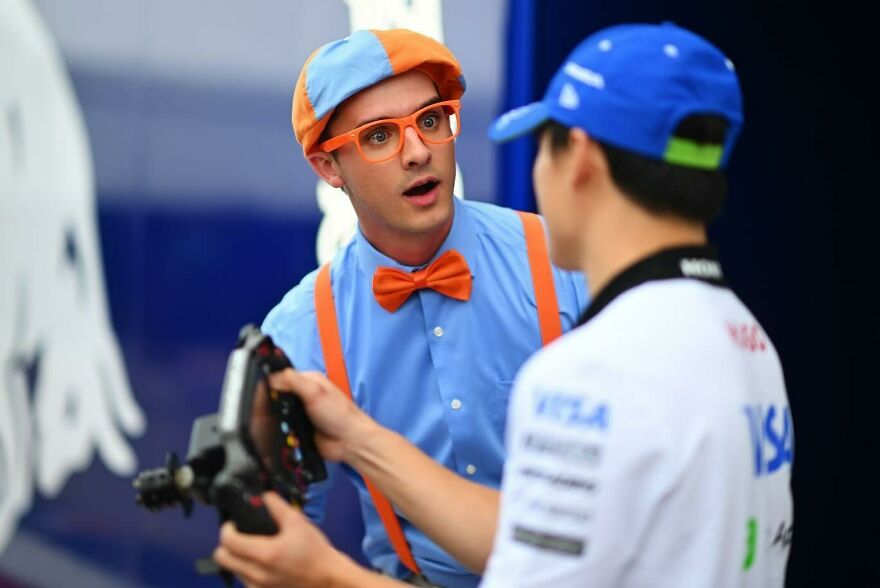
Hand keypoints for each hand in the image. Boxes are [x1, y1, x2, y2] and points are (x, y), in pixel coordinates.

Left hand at [213, 491, 342, 587]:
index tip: (234, 523)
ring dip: (237, 558)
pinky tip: (261, 564)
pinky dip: (247, 570)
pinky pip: (244, 581)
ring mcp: (258, 587)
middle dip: (227, 544)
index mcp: (264, 554)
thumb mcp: (298, 523)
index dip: (227, 528)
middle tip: (240, 535)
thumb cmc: (315, 551)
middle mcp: (256, 574)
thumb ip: (278, 506)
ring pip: (232, 570)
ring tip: (253, 549)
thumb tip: (264, 496)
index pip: (227, 541)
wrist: (328, 578)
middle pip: (221, 558)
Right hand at [268, 370, 375, 462]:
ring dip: (275, 418)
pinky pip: (282, 427)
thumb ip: (295, 381)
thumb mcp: (316, 392)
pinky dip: (279, 430)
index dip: (270, 382)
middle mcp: (303, 395)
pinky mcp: (298, 428)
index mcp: (308, 381)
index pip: (282, 376)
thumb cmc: (340, 415)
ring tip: (274, 421)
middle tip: (266, 408)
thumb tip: (273, 377)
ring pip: (278, 412)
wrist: (349, 442)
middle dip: (271, 402)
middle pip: (278, 395)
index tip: (259, 390)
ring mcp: (300, 412)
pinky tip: (279, 432)